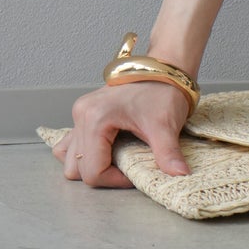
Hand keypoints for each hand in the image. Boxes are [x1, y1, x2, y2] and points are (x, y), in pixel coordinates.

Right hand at [51, 80, 193, 187]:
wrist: (165, 67)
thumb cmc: (163, 89)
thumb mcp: (165, 125)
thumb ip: (168, 154)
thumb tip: (179, 176)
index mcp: (95, 118)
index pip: (92, 171)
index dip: (115, 180)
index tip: (135, 174)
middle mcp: (82, 114)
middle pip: (78, 168)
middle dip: (104, 174)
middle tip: (129, 166)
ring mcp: (81, 113)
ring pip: (69, 157)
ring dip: (91, 165)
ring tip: (118, 158)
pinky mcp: (85, 113)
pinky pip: (71, 142)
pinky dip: (85, 153)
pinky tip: (107, 150)